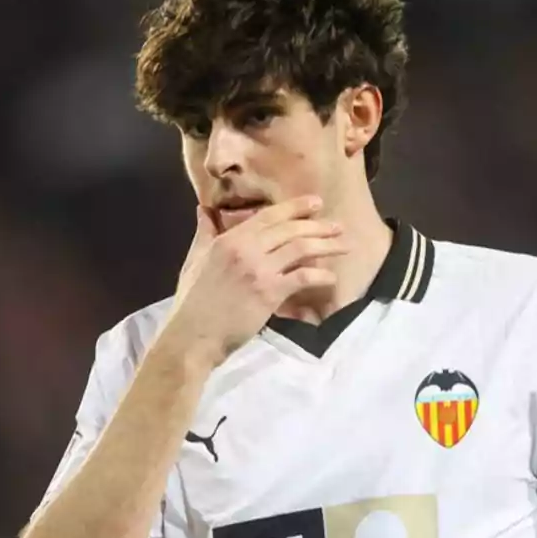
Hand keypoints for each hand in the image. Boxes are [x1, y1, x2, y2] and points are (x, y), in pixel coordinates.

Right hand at [165, 196, 346, 365]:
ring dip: (326, 246)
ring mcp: (259, 270)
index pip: (268, 216)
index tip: (315, 202)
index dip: (295, 207)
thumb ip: (205, 233)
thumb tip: (204, 210)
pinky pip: (302, 278)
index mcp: (229, 239)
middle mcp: (246, 249)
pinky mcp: (269, 293)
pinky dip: (320, 276)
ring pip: (300, 249)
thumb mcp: (195, 259)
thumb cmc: (192, 300)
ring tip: (344, 245)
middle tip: (338, 226)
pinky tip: (331, 277)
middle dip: (318, 226)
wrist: (193, 335)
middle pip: (290, 230)